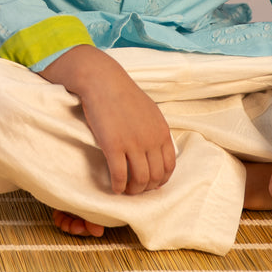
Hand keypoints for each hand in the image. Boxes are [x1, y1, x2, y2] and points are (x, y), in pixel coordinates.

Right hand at [41, 45, 175, 194]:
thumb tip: (156, 151)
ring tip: (126, 191)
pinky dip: (118, 186)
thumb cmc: (123, 94)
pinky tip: (114, 188)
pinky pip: (119, 174)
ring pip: (139, 179)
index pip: (169, 166)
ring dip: (133, 190)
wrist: (102, 80)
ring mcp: (132, 143)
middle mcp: (150, 140)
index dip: (161, 180)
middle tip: (136, 190)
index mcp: (161, 131)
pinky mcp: (113, 145)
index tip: (151, 183)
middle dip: (147, 188)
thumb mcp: (149, 111)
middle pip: (155, 176)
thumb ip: (155, 131)